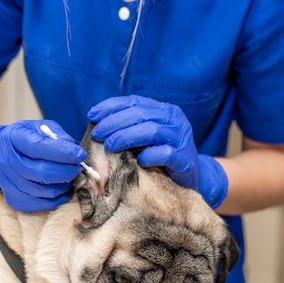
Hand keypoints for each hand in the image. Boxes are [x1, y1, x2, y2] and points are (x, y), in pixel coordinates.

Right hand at [0, 120, 85, 211]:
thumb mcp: (40, 128)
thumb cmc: (25, 139)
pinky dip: (58, 197)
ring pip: (45, 191)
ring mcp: (9, 183)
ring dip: (64, 185)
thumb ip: (58, 137)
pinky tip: (61, 187)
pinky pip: (43, 204)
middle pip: (42, 173)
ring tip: (68, 176)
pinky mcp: (15, 200)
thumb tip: (75, 152)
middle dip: (67, 171)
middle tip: (77, 168)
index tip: (80, 155)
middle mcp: (7, 162)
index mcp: (14, 138)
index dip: (63, 153)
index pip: (39, 148)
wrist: (0, 154)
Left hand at [87, 95, 227, 208]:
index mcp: (164, 111)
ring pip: (152, 131)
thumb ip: (130, 128)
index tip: (92, 115)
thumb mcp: (146, 139)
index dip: (111, 106)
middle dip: (115, 123)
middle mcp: (175, 121)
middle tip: (98, 134)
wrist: (191, 179)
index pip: (135, 102)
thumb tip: (98, 125)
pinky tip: (138, 161)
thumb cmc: (162, 158)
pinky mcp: (184, 159)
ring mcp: (182, 139)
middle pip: (141, 115)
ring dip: (127, 137)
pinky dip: (149, 156)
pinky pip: (166, 154)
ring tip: (110, 146)